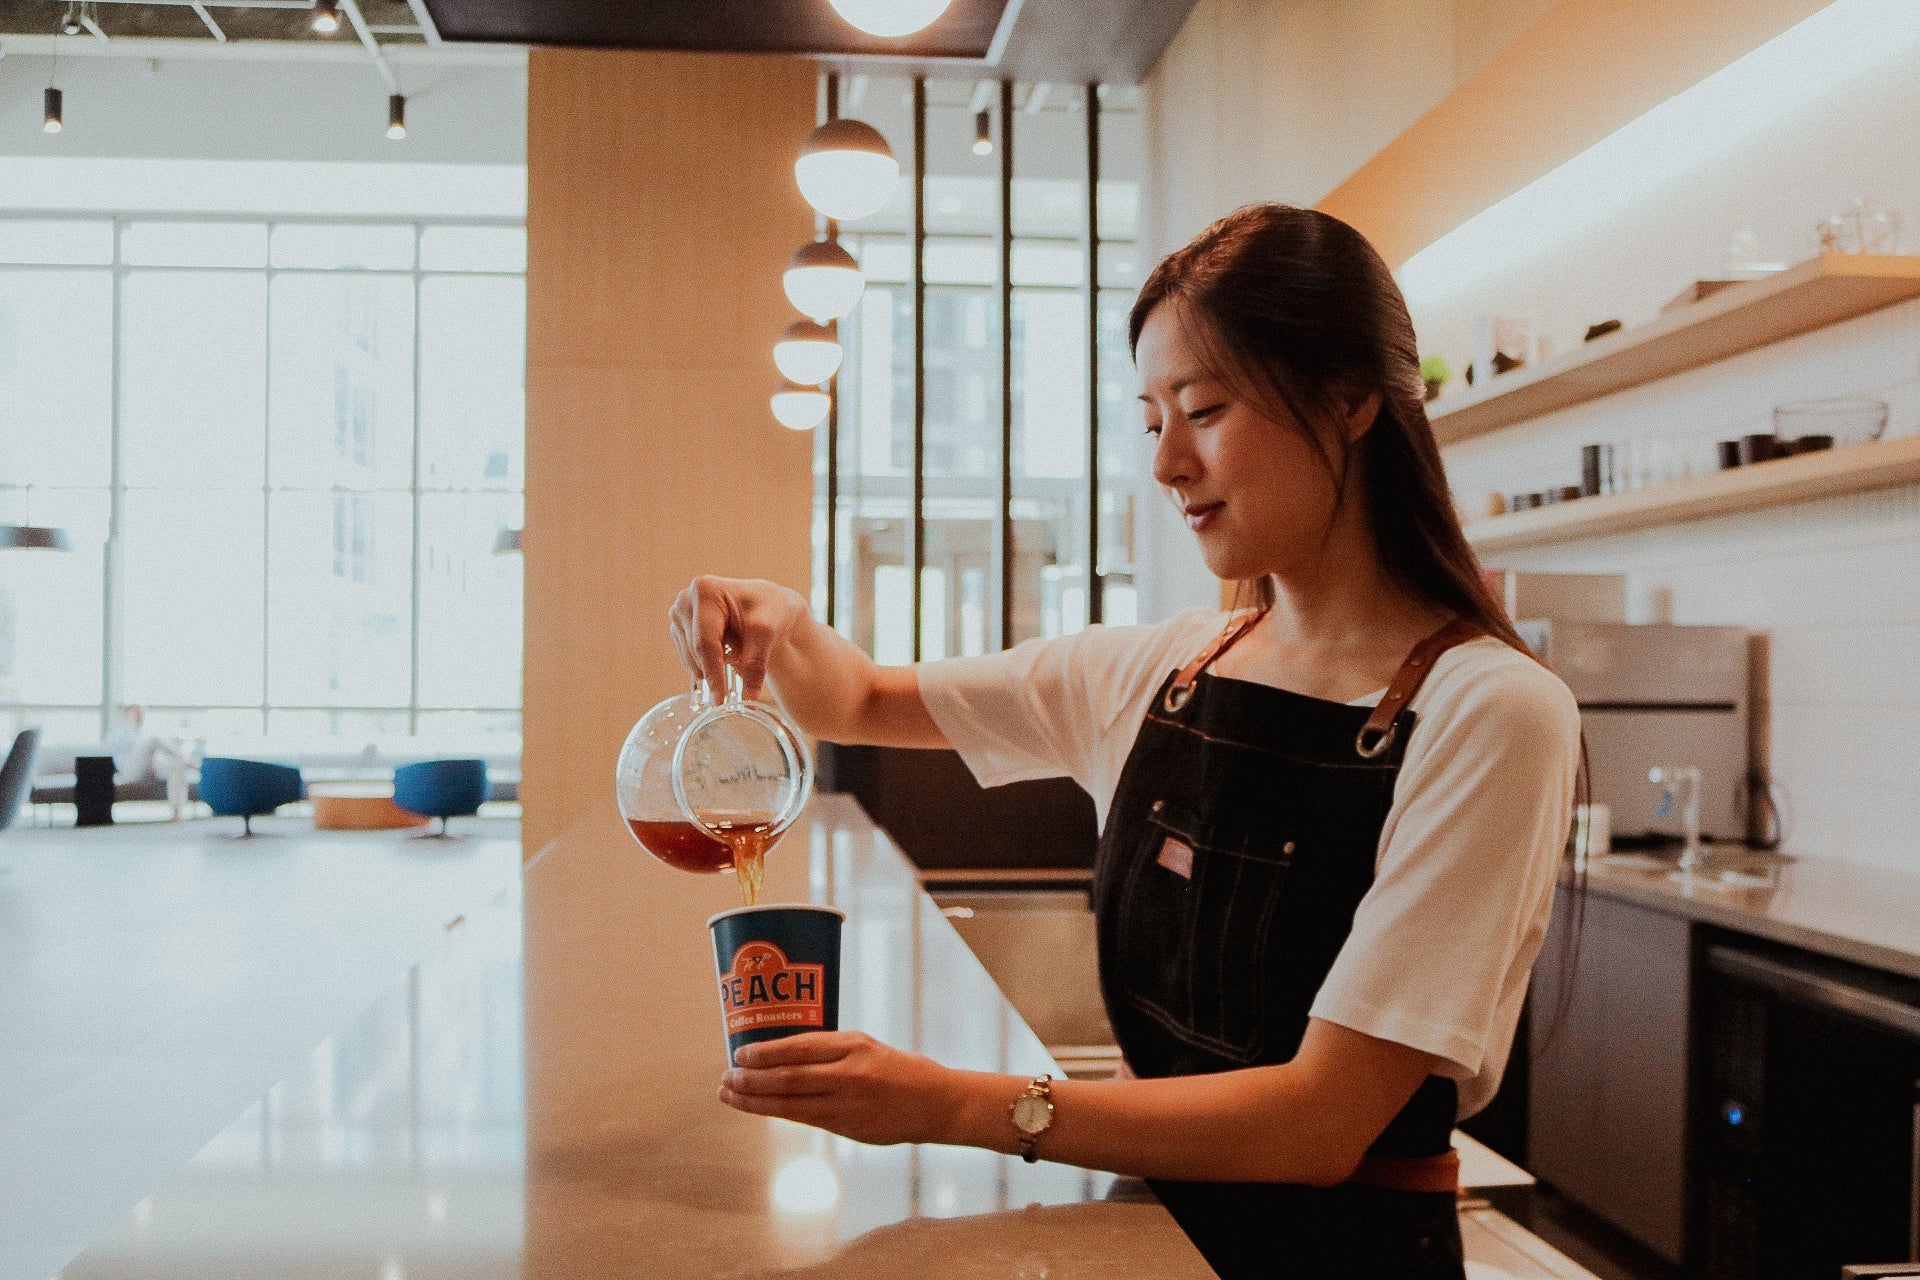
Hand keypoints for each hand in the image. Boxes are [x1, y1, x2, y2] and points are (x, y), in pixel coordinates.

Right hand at [668, 577, 808, 700]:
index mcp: (705, 590)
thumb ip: (756, 664)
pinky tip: (726, 650)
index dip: (713, 674)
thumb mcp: (767, 633)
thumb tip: (748, 698)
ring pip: (691, 658)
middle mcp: (686, 599)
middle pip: (695, 652)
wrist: (770, 606)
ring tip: (737, 648)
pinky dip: (709, 662)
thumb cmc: (770, 611)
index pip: (705, 642)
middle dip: (717, 667)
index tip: (720, 701)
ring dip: (714, 663)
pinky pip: (690, 659)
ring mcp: (680, 614)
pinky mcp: (680, 628)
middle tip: (741, 665)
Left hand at [718, 1031, 962, 1146]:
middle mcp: (850, 1074)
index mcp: (856, 1046)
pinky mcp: (849, 1128)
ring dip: (755, 1100)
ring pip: (791, 1103)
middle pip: (789, 1078)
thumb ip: (831, 1051)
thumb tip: (782, 1053)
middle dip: (751, 1079)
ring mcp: (849, 1105)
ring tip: (730, 1095)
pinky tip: (757, 1108)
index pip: (800, 1048)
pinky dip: (776, 1112)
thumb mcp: (868, 1046)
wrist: (937, 1104)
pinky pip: (804, 1118)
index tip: (740, 1053)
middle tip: (726, 1077)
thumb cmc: (901, 1069)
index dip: (765, 1053)